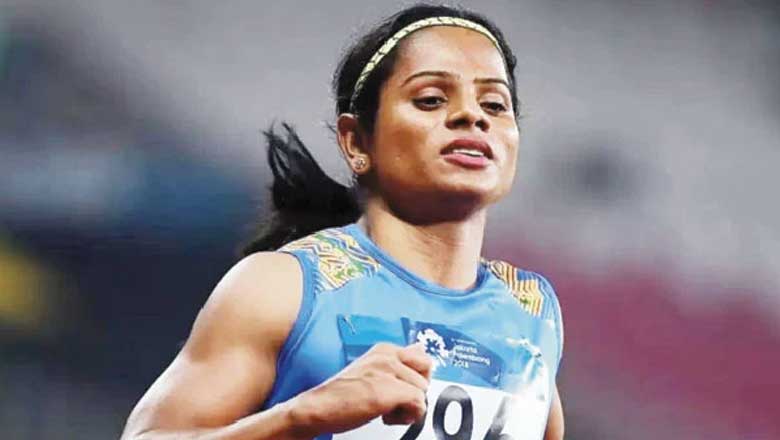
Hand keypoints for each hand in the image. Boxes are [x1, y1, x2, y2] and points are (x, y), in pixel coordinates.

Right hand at [287, 342, 432, 436]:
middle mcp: (387, 355)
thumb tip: (420, 347)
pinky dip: (406, 417)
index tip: (398, 390)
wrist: (317, 408)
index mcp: (384, 349)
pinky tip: (385, 416)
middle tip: (394, 401)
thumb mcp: (373, 370)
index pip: (423, 359)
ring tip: (384, 409)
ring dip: (407, 407)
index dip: (415, 380)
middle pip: (426, 375)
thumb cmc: (341, 394)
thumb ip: (398, 360)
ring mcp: (387, 371)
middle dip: (415, 392)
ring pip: (422, 392)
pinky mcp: (388, 390)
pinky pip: (418, 404)